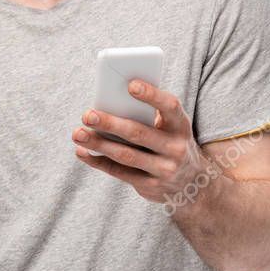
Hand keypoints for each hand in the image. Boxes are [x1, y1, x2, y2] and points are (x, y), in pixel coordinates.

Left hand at [71, 79, 211, 207]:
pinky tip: (82, 152)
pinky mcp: (150, 186)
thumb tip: (110, 100)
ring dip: (98, 144)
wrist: (192, 184)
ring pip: (126, 155)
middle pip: (138, 133)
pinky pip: (120, 172)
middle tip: (87, 114)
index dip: (152, 95)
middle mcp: (176, 148)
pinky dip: (98, 161)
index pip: (170, 106)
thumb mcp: (169, 127)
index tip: (130, 84)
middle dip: (110, 123)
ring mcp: (164, 169)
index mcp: (180, 125)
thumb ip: (148, 114)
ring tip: (77, 133)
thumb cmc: (169, 141)